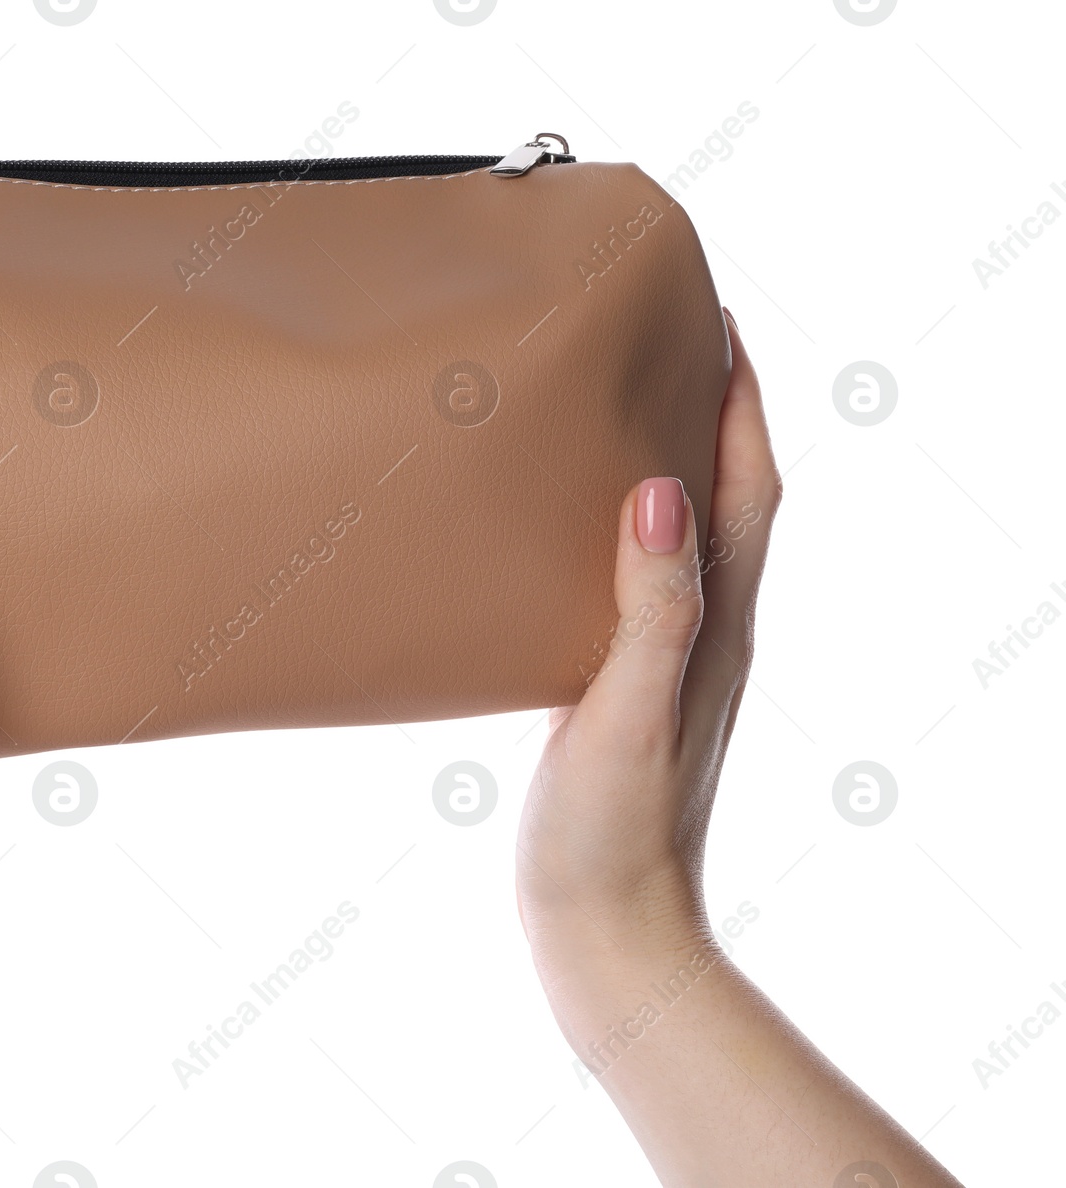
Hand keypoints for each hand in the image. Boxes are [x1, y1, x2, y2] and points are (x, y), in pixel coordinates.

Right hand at [516, 310, 777, 954]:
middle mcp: (709, 635)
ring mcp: (670, 664)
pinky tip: (573, 529)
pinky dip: (626, 532)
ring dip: (672, 465)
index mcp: (719, 629)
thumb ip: (654, 610)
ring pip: (687, 538)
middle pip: (731, 499)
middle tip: (669, 344)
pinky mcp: (624, 688)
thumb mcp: (629, 713)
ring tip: (621, 410)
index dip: (742, 402)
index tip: (719, 322)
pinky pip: (640, 583)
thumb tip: (662, 491)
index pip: (751, 489)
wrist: (604, 929)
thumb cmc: (614, 832)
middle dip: (714, 413)